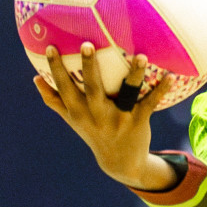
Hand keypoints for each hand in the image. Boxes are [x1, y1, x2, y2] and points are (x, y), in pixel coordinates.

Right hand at [33, 42, 176, 189]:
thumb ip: (54, 100)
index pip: (64, 88)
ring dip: (135, 75)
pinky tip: (170, 76)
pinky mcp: (138, 121)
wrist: (120, 163)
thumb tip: (36, 78)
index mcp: (79, 112)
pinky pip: (150, 103)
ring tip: (140, 56)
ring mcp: (119, 118)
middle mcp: (97, 114)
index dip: (56, 69)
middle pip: (91, 88)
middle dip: (88, 67)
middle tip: (87, 44)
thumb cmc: (93, 132)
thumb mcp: (72, 120)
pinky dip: (161, 91)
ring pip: (127, 93)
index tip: (50, 47)